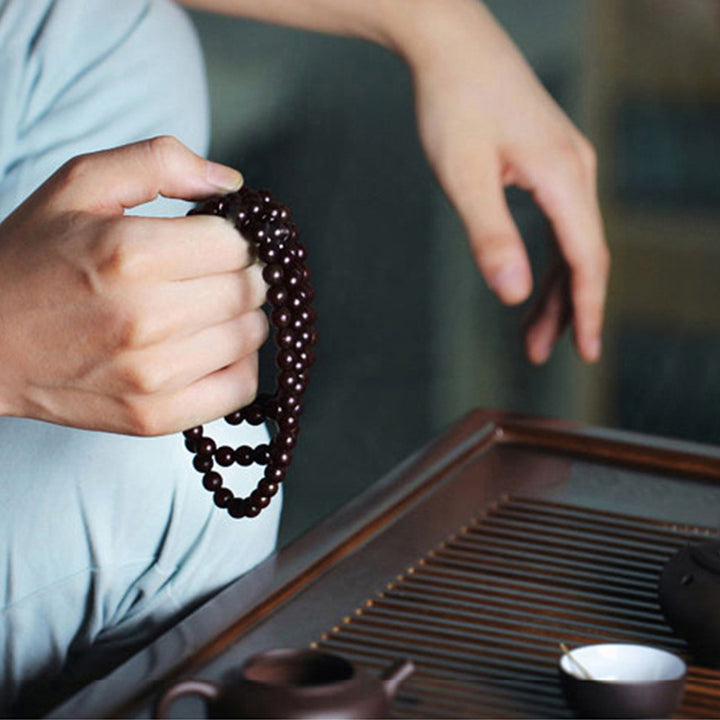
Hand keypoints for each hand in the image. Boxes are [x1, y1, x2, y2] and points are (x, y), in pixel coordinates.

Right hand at [0, 137, 266, 434]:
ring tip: (208, 308)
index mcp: (129, 253)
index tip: (221, 241)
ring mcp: (152, 375)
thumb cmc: (32, 260)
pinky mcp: (154, 415)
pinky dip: (239, 366)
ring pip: (252, 336)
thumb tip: (231, 182)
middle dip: (243, 273)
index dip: (237, 238)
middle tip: (215, 272)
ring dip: (242, 317)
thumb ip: (158, 161)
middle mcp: (147, 318)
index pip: (236, 244)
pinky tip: (212, 349)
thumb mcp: (79, 186)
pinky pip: (239, 389)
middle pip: (249, 290)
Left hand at [402, 0, 608, 363]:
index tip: (586, 353)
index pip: (587, 260)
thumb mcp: (464, 175)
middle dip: (564, 310)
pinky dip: (547, 258)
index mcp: (563, 177)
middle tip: (537, 352)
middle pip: (582, 257)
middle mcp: (577, 170)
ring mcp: (566, 164)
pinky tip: (531, 278)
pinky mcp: (548, 161)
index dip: (588, 311)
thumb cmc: (455, 103)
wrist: (452, 45)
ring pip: (570, 242)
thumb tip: (513, 292)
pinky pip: (559, 222)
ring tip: (530, 331)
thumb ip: (490, 235)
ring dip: (553, 289)